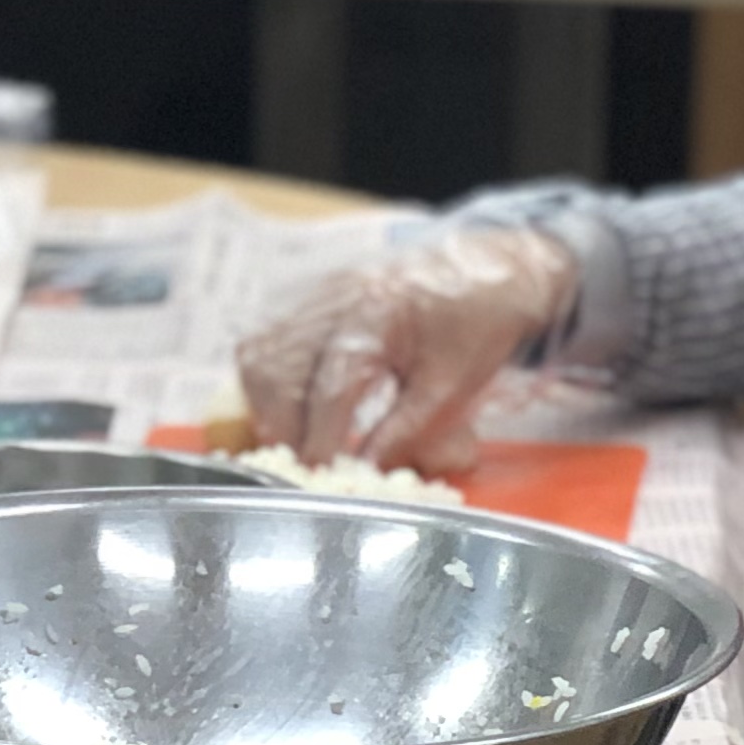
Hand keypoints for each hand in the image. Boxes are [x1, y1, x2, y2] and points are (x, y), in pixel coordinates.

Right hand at [232, 225, 577, 471]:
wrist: (484, 269)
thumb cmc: (474, 325)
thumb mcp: (451, 388)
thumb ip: (405, 434)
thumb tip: (363, 474)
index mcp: (379, 313)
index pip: (330, 387)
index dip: (319, 439)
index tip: (319, 475)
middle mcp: (336, 296)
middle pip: (277, 368)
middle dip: (283, 426)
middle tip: (303, 463)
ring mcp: (316, 292)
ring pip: (259, 353)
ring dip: (266, 404)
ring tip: (294, 439)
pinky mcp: (307, 295)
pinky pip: (265, 339)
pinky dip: (268, 379)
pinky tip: (291, 407)